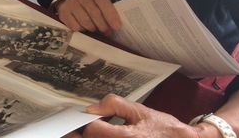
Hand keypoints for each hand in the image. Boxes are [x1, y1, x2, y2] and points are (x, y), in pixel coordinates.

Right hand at [57, 0, 121, 34]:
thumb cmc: (90, 2)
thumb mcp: (99, 1)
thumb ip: (108, 10)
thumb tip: (116, 26)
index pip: (102, 1)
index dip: (110, 14)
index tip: (117, 27)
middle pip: (94, 13)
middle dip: (103, 26)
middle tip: (107, 32)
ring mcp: (71, 3)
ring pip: (85, 22)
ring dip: (93, 28)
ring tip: (95, 28)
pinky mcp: (64, 12)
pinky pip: (75, 26)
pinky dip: (82, 29)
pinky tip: (84, 26)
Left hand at [77, 94, 200, 137]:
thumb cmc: (163, 128)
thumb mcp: (139, 110)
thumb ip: (114, 105)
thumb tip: (91, 108)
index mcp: (127, 137)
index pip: (92, 131)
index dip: (82, 124)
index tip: (78, 120)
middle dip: (81, 135)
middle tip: (75, 129)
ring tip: (89, 133)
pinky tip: (102, 137)